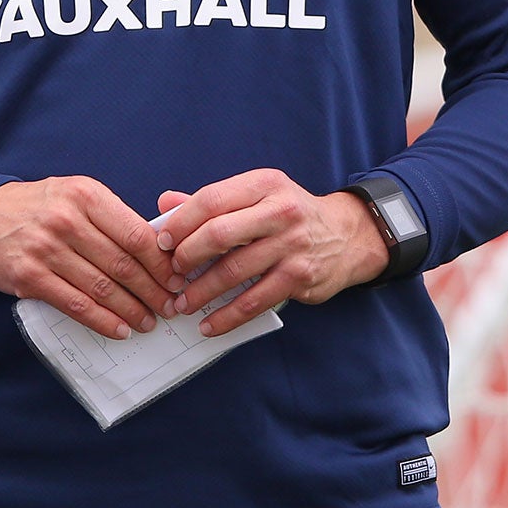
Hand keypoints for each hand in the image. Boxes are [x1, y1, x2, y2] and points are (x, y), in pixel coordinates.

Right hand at [0, 176, 186, 340]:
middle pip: (122, 265)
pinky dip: (102, 321)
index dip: (161, 263)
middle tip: (170, 307)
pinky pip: (75, 305)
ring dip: (131, 310)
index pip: (135, 234)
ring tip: (149, 321)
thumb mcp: (78, 195)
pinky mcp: (30, 277)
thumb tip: (158, 252)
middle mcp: (67, 220)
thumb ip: (113, 218)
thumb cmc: (42, 206)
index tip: (177, 280)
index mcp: (86, 196)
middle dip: (153, 291)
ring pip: (102, 288)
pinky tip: (120, 329)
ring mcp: (46, 250)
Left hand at [154, 169, 389, 337]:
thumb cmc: (289, 214)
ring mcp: (291, 245)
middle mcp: (280, 211)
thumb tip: (165, 203)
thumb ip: (212, 201)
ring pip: (234, 271)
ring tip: (182, 303)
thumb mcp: (256, 195)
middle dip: (187, 257)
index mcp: (263, 184)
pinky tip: (209, 324)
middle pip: (220, 234)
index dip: (181, 222)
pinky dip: (227, 317)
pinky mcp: (299, 277)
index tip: (162, 241)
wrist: (346, 235)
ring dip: (201, 292)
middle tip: (171, 274)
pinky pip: (254, 301)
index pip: (212, 199)